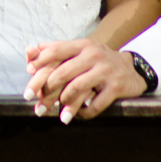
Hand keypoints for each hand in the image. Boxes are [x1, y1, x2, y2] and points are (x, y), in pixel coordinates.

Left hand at [23, 39, 145, 122]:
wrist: (132, 69)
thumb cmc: (99, 61)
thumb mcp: (81, 50)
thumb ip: (57, 50)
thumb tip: (30, 51)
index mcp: (82, 45)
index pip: (56, 51)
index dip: (39, 64)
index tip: (28, 75)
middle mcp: (93, 55)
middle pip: (62, 73)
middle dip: (46, 92)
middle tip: (38, 107)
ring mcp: (105, 70)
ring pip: (76, 89)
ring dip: (64, 104)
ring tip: (58, 114)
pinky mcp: (115, 87)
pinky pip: (95, 104)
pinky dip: (83, 113)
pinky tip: (77, 116)